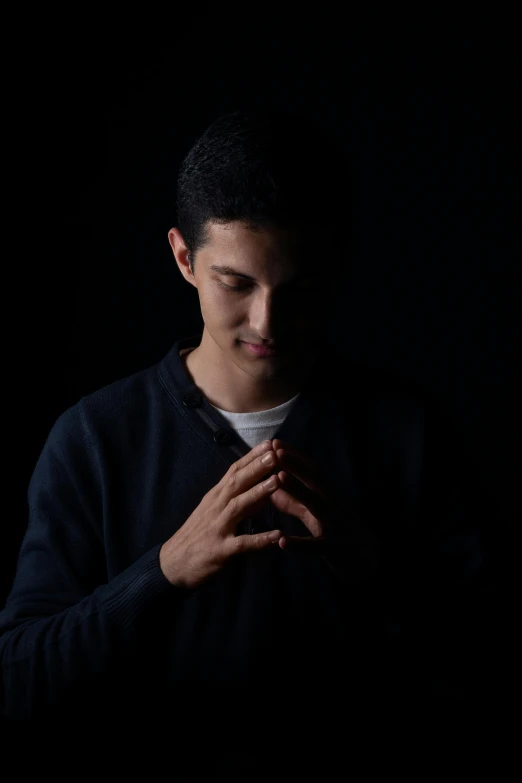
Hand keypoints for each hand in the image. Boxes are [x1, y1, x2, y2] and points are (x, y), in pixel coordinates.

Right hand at [159, 440, 281, 588]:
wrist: (172, 564)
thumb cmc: (196, 535)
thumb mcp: (212, 510)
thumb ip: (232, 497)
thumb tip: (257, 485)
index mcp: (215, 497)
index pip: (234, 471)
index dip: (251, 456)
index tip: (269, 443)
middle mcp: (216, 507)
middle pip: (237, 482)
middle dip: (257, 467)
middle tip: (276, 452)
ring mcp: (218, 528)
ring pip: (239, 506)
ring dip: (258, 492)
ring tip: (278, 481)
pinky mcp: (220, 550)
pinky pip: (242, 544)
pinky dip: (260, 539)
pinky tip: (277, 535)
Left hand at [269, 439, 379, 581]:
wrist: (369, 564)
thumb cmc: (338, 534)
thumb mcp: (316, 516)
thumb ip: (295, 503)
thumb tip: (271, 489)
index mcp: (330, 496)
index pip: (312, 471)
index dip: (294, 456)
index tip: (275, 441)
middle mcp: (334, 505)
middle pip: (315, 481)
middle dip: (296, 464)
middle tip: (276, 449)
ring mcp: (336, 525)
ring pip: (317, 505)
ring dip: (298, 490)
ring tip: (278, 478)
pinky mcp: (335, 549)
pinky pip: (316, 546)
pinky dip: (300, 544)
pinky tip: (282, 541)